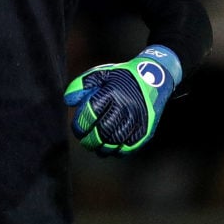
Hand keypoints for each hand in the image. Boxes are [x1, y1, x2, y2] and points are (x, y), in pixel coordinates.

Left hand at [63, 45, 180, 155]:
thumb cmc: (122, 77)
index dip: (80, 125)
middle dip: (89, 140)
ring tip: (95, 146)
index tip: (77, 129)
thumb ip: (82, 84)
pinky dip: (117, 150)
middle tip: (84, 140)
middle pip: (102, 131)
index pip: (91, 113)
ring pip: (115, 141)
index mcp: (112, 92)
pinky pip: (129, 146)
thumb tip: (68, 101)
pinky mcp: (146, 129)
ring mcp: (137, 119)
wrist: (155, 77)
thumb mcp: (101, 73)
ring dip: (102, 148)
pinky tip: (110, 147)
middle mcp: (125, 106)